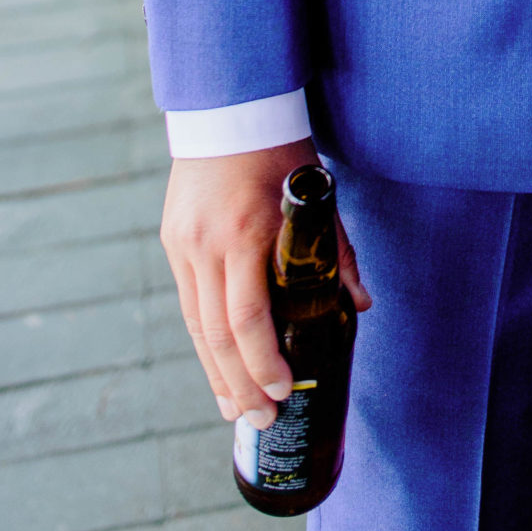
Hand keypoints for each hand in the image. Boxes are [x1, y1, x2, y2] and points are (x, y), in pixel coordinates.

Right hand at [161, 139, 370, 425]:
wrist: (229, 110)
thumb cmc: (281, 153)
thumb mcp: (317, 197)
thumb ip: (336, 251)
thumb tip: (358, 304)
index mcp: (247, 233)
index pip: (250, 316)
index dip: (264, 361)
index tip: (283, 390)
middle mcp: (208, 245)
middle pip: (218, 334)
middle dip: (240, 384)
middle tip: (262, 419)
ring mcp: (184, 245)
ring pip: (196, 327)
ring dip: (217, 373)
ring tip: (236, 409)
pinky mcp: (173, 243)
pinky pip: (188, 305)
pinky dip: (204, 342)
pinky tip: (217, 367)